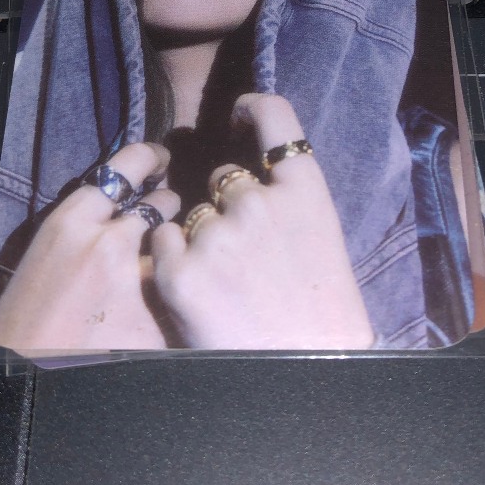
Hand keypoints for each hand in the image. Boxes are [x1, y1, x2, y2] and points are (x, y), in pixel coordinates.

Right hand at [0, 143, 180, 354]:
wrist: (20, 375)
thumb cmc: (26, 314)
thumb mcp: (48, 249)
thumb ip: (86, 221)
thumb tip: (122, 198)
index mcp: (71, 220)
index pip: (128, 164)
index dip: (150, 157)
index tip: (159, 158)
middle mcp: (107, 244)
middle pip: (161, 203)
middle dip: (166, 204)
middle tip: (164, 209)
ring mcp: (133, 284)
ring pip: (172, 247)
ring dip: (171, 249)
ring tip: (163, 255)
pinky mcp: (151, 322)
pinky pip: (171, 295)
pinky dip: (166, 297)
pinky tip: (155, 305)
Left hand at [150, 93, 374, 349]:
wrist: (305, 377)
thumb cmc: (321, 316)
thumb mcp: (319, 239)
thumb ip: (287, 200)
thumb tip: (251, 175)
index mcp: (305, 189)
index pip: (275, 115)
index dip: (253, 108)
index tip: (241, 115)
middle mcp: (259, 200)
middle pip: (224, 178)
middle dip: (226, 206)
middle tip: (245, 255)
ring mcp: (216, 234)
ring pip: (191, 215)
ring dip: (201, 239)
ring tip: (228, 286)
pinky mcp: (179, 271)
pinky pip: (164, 243)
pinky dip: (173, 263)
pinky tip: (200, 292)